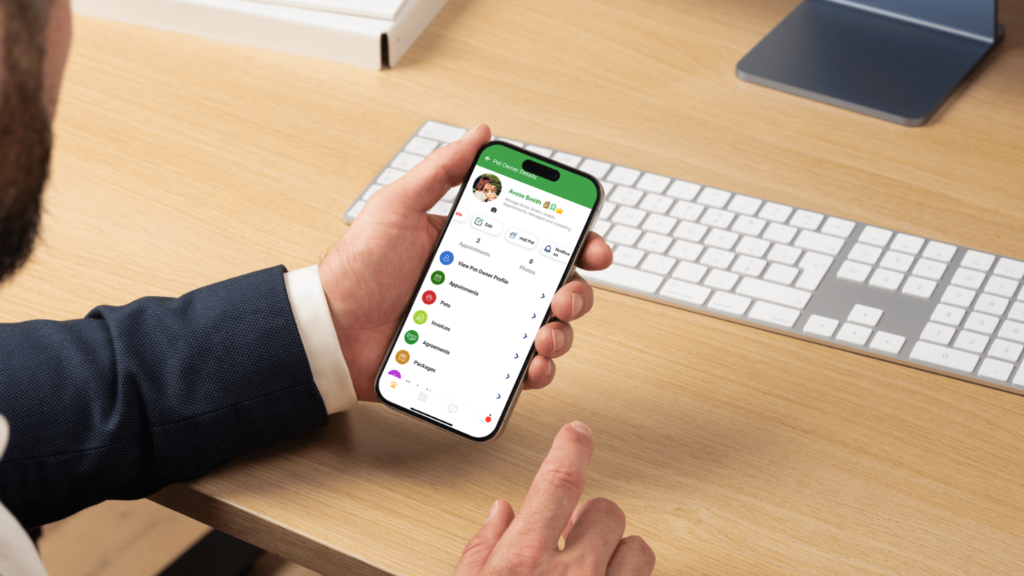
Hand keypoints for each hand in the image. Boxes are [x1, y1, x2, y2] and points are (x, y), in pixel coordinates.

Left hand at [319, 124, 612, 400]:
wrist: (330, 330)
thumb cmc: (359, 267)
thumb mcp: (398, 207)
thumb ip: (441, 170)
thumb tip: (480, 132)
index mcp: (476, 245)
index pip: (541, 240)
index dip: (577, 243)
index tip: (594, 249)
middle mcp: (487, 285)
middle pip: (555, 287)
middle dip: (576, 292)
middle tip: (564, 296)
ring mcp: (483, 326)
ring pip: (546, 329)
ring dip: (562, 333)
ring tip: (544, 335)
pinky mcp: (474, 363)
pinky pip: (518, 370)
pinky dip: (536, 371)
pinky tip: (532, 366)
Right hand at [455, 422, 654, 574]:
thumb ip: (483, 550)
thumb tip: (500, 514)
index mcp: (524, 561)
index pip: (557, 482)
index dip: (571, 448)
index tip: (576, 433)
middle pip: (604, 511)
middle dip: (587, 517)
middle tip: (570, 536)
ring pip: (636, 546)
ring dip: (615, 549)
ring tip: (594, 564)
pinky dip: (628, 574)